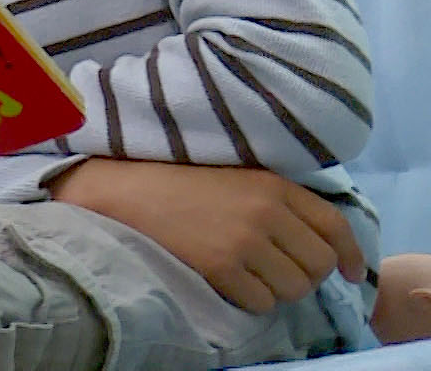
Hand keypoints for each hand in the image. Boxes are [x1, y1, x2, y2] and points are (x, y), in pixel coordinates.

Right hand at [49, 159, 363, 314]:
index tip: (350, 273)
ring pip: (293, 289)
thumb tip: (323, 242)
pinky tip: (230, 281)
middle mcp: (266, 212)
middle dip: (306, 275)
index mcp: (274, 184)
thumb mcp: (240, 175)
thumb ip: (280, 199)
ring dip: (278, 290)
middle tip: (281, 272)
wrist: (126, 190)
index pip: (334, 225)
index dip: (350, 255)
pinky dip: (250, 299)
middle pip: (317, 264)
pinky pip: (260, 302)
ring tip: (252, 276)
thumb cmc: (181, 181)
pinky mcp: (220, 266)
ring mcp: (243, 241)